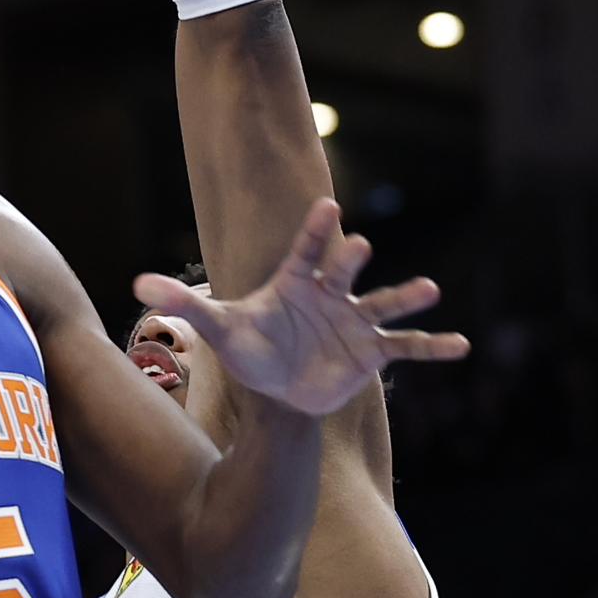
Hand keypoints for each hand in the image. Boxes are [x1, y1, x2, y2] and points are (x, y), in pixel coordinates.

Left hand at [134, 201, 469, 417]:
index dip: (316, 229)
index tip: (328, 205)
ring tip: (430, 288)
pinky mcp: (370, 352)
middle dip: (352, 261)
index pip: (305, 250)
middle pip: (344, 273)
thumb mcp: (216, 326)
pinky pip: (407, 347)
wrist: (276, 392)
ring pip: (383, 305)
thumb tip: (136, 283)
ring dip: (406, 296)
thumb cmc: (249, 349)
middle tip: (362, 245)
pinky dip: (434, 346)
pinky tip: (461, 345)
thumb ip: (183, 301)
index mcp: (295, 281)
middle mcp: (330, 295)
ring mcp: (354, 322)